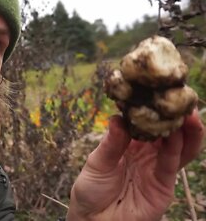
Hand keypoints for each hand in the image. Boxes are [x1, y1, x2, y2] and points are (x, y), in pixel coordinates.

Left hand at [66, 109, 204, 220]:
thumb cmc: (91, 190)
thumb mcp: (97, 164)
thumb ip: (111, 144)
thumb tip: (118, 118)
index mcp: (128, 144)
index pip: (143, 122)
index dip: (151, 107)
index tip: (155, 90)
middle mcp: (146, 153)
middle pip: (166, 131)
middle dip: (174, 114)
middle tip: (180, 97)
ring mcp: (156, 168)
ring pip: (177, 145)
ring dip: (185, 129)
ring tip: (189, 112)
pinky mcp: (163, 184)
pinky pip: (173, 163)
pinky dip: (178, 147)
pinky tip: (180, 132)